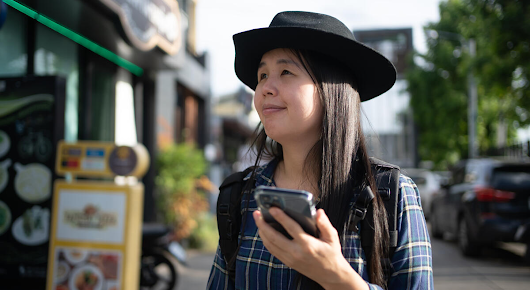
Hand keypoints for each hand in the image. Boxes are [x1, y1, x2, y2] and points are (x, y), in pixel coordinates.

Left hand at [253, 208, 367, 289]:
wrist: (331, 275)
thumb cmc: (332, 253)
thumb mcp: (332, 237)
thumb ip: (324, 223)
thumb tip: (318, 211)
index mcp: (308, 244)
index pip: (292, 228)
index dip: (281, 217)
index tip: (272, 208)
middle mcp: (296, 252)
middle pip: (274, 237)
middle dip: (263, 224)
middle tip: (256, 213)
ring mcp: (290, 259)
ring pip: (270, 244)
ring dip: (262, 231)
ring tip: (258, 219)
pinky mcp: (288, 262)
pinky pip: (272, 250)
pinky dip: (266, 240)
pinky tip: (263, 231)